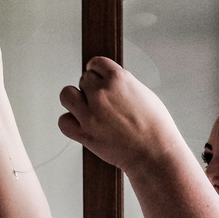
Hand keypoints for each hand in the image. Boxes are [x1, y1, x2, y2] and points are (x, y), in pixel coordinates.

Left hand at [57, 56, 186, 175]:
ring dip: (75, 101)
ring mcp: (91, 114)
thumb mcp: (143, 93)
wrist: (154, 154)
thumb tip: (107, 83)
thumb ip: (122, 85)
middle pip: (84, 80)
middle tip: (103, 103)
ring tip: (86, 110)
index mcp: (119, 78)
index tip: (98, 78)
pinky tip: (81, 125)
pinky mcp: (84, 134)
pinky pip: (63, 121)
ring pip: (67, 95)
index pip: (96, 63)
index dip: (98, 71)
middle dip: (92, 89)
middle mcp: (102, 93)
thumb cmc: (155, 128)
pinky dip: (70, 123)